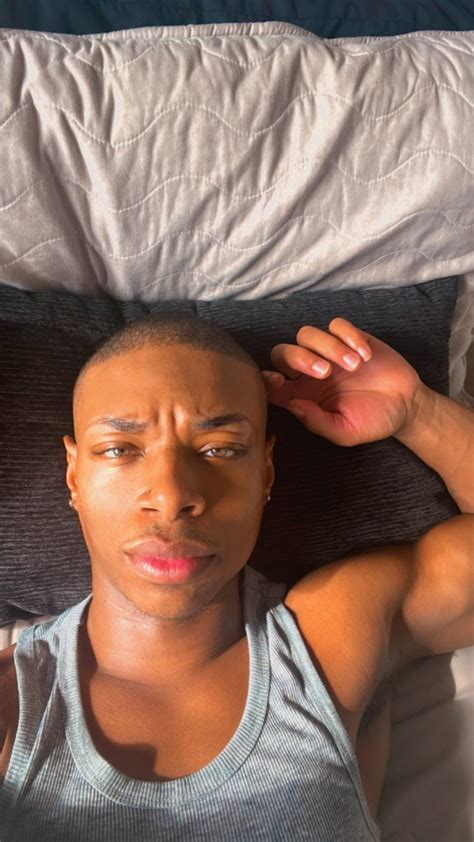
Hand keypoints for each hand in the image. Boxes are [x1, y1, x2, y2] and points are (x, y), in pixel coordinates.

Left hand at [261, 318, 423, 445]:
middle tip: (325, 373)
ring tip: (354, 366)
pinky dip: (349, 336)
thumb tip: (293, 405)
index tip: (280, 381)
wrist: (405, 407)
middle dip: (300, 358)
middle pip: (283, 352)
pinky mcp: (350, 337)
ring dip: (328, 347)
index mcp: (301, 395)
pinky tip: (365, 355)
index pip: (271, 383)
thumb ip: (317, 422)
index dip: (267, 379)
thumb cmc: (371, 422)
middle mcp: (309, 372)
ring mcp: (328, 352)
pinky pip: (337, 325)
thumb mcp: (345, 432)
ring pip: (307, 334)